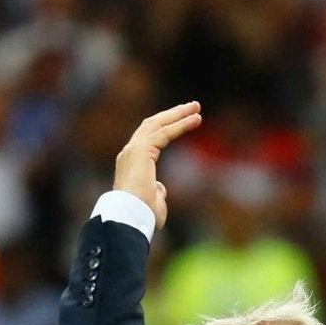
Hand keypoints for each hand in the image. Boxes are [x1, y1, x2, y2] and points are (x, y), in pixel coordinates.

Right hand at [111, 102, 201, 230]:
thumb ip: (157, 192)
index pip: (150, 138)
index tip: (185, 121)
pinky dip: (180, 124)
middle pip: (152, 124)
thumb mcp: (153, 202)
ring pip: (158, 124)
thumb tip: (161, 188)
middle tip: (193, 106)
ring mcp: (134, 149)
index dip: (168, 127)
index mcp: (132, 163)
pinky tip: (196, 119)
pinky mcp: (141, 150)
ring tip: (196, 107)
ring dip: (178, 114)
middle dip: (173, 114)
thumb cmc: (142, 216)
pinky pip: (165, 133)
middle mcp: (130, 152)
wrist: (130, 218)